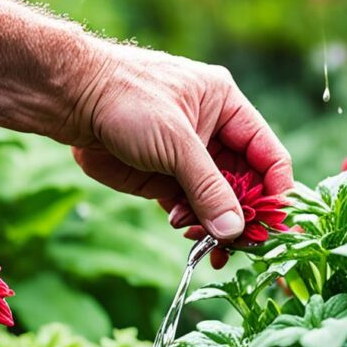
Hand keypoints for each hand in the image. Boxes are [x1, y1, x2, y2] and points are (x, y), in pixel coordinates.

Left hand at [65, 37, 292, 240]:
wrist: (69, 100)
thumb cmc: (126, 99)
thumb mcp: (177, 143)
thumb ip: (209, 189)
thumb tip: (235, 231)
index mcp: (227, 107)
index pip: (268, 155)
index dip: (276, 191)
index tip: (276, 225)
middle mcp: (214, 133)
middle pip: (247, 184)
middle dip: (246, 216)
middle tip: (244, 247)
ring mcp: (188, 158)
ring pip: (218, 201)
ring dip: (217, 226)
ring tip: (211, 246)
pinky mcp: (163, 178)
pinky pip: (190, 209)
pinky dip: (193, 225)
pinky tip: (187, 234)